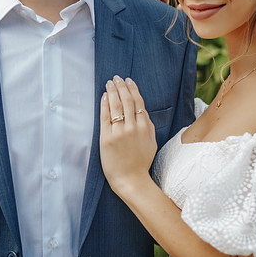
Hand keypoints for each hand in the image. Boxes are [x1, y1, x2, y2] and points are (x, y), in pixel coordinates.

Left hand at [99, 76, 158, 197]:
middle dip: (121, 87)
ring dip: (112, 92)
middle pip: (127, 101)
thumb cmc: (141, 162)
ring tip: (109, 82)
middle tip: (117, 77)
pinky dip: (104, 105)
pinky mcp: (106, 138)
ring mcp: (119, 133)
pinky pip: (105, 117)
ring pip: (116, 106)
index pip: (138, 103)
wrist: (130, 179)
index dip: (133, 89)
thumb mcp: (151, 143)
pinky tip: (104, 96)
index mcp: (144, 128)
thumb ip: (148, 126)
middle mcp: (132, 128)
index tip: (128, 81)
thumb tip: (143, 111)